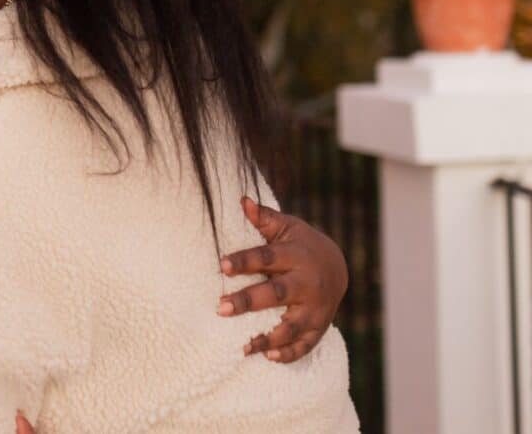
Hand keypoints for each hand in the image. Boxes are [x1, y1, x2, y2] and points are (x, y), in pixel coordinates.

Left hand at [218, 197, 348, 362]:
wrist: (336, 266)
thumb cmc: (300, 244)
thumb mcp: (286, 227)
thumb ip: (264, 219)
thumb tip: (243, 201)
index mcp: (295, 256)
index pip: (267, 258)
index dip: (245, 261)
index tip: (221, 265)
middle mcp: (307, 284)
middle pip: (276, 294)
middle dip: (248, 301)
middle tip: (220, 308)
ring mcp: (315, 308)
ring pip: (292, 326)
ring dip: (268, 337)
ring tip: (244, 346)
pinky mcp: (319, 326)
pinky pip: (306, 344)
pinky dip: (290, 353)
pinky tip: (269, 357)